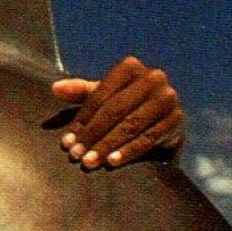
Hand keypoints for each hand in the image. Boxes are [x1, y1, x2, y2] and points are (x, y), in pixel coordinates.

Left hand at [46, 56, 184, 168]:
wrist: (161, 122)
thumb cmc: (125, 106)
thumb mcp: (103, 97)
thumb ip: (80, 92)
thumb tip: (55, 88)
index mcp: (131, 67)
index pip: (100, 96)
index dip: (82, 120)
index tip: (66, 142)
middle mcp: (153, 78)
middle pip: (115, 110)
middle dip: (93, 135)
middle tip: (75, 156)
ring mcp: (167, 98)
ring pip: (131, 125)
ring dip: (107, 146)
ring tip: (89, 162)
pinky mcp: (176, 120)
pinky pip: (148, 138)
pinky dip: (129, 151)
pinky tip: (112, 163)